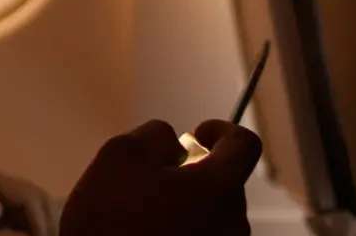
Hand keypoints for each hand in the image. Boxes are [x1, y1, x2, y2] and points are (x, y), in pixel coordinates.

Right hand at [59, 120, 260, 235]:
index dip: (222, 130)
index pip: (245, 145)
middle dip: (196, 172)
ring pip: (211, 213)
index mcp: (218, 188)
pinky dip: (180, 231)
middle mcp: (232, 224)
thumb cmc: (110, 221)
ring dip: (186, 204)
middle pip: (226, 182)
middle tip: (154, 178)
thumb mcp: (121, 154)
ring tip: (142, 214)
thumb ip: (156, 135)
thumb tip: (173, 143)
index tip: (197, 134)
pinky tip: (145, 235)